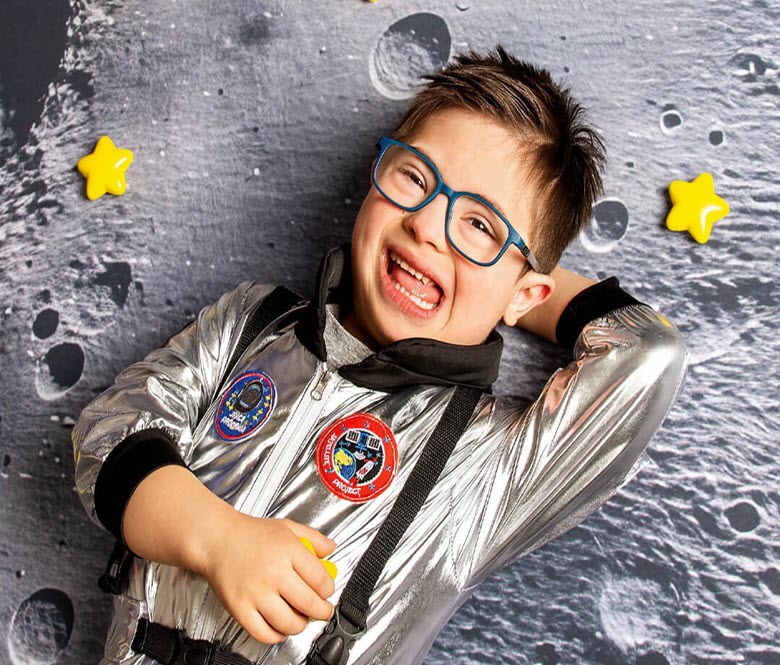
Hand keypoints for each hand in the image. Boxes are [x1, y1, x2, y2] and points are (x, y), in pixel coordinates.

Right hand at [197, 511, 336, 643]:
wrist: (216, 539)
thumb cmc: (250, 533)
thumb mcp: (287, 527)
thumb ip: (313, 538)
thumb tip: (331, 549)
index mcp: (288, 550)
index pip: (320, 579)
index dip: (329, 589)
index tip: (327, 591)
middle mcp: (273, 572)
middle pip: (309, 603)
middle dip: (322, 611)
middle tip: (323, 611)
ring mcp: (256, 592)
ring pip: (289, 623)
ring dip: (300, 625)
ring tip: (301, 619)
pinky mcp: (239, 608)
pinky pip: (263, 633)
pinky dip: (276, 636)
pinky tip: (280, 627)